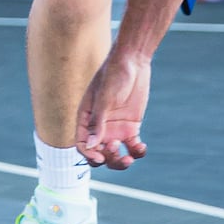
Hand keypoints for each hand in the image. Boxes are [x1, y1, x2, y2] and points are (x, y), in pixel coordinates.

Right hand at [75, 51, 150, 168]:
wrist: (133, 62)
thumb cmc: (114, 74)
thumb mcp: (105, 98)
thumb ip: (98, 122)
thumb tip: (91, 145)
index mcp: (86, 119)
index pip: (83, 144)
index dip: (89, 154)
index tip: (101, 156)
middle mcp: (99, 127)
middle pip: (98, 153)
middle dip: (107, 159)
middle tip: (117, 151)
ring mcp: (115, 128)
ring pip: (115, 154)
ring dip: (121, 161)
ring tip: (130, 158)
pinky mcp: (131, 127)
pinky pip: (132, 146)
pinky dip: (136, 151)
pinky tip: (141, 147)